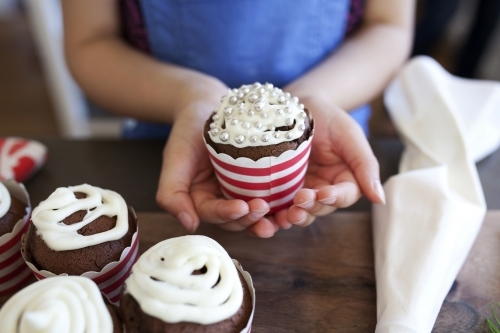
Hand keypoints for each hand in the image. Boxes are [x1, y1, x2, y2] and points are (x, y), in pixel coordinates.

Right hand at [156, 79, 278, 237]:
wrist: (209, 104)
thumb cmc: (188, 129)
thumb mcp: (175, 157)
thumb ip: (172, 193)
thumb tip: (188, 225)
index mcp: (201, 199)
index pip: (213, 214)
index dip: (227, 214)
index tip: (242, 207)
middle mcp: (222, 199)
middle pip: (237, 220)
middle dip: (250, 219)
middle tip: (263, 208)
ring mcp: (241, 191)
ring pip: (256, 213)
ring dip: (268, 217)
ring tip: (283, 213)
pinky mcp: (259, 181)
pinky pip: (271, 196)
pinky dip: (282, 202)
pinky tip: (295, 199)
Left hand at [274, 96, 384, 228]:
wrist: (298, 106)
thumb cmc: (328, 117)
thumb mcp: (349, 135)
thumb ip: (365, 165)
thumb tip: (381, 199)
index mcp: (346, 179)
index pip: (345, 195)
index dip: (335, 198)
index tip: (324, 193)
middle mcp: (325, 189)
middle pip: (321, 208)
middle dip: (311, 208)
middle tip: (299, 203)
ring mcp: (303, 190)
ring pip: (301, 212)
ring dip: (294, 216)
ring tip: (286, 215)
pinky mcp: (282, 189)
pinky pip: (280, 205)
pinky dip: (275, 213)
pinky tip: (268, 214)